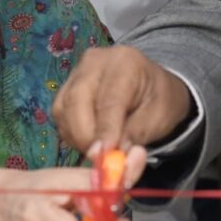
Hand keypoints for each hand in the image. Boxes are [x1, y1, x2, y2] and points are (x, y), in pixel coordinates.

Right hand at [56, 45, 194, 157]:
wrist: (152, 87)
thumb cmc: (160, 101)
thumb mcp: (159, 118)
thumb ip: (135, 134)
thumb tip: (112, 155)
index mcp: (125, 62)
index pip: (109, 100)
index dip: (105, 130)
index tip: (104, 156)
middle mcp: (95, 61)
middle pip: (77, 101)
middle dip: (86, 136)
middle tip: (101, 160)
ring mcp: (77, 72)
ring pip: (63, 109)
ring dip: (77, 137)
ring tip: (99, 150)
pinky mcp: (66, 87)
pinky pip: (60, 114)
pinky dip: (71, 133)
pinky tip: (89, 140)